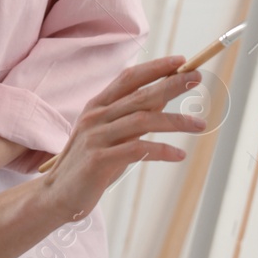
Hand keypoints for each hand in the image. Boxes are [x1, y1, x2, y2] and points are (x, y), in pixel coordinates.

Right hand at [40, 56, 205, 220]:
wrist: (58, 196)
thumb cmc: (88, 165)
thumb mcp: (109, 135)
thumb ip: (130, 117)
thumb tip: (162, 99)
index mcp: (96, 106)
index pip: (128, 78)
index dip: (155, 68)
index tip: (181, 61)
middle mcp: (95, 117)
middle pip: (140, 95)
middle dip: (171, 84)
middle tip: (197, 76)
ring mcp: (96, 137)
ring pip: (143, 121)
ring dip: (175, 121)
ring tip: (200, 124)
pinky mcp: (98, 160)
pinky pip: (137, 150)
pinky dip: (162, 151)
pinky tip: (179, 155)